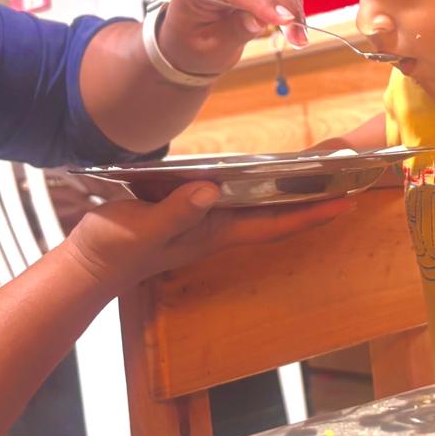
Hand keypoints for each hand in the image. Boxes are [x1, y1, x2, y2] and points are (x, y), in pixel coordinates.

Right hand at [60, 182, 348, 293]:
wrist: (87, 267)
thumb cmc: (113, 250)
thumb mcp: (141, 229)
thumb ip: (174, 212)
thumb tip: (210, 190)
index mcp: (213, 232)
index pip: (273, 224)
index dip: (310, 214)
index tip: (347, 201)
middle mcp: (218, 228)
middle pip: (276, 213)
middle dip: (311, 198)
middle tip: (346, 175)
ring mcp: (204, 223)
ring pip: (258, 205)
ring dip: (288, 190)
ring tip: (317, 168)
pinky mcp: (187, 214)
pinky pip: (233, 198)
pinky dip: (254, 184)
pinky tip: (258, 169)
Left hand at [156, 0, 309, 76]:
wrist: (187, 42)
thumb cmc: (191, 46)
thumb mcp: (211, 47)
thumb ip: (234, 31)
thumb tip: (260, 19)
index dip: (262, 2)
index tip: (286, 20)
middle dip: (283, 7)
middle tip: (300, 37)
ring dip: (290, 5)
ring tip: (299, 36)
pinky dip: (288, 0)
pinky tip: (294, 22)